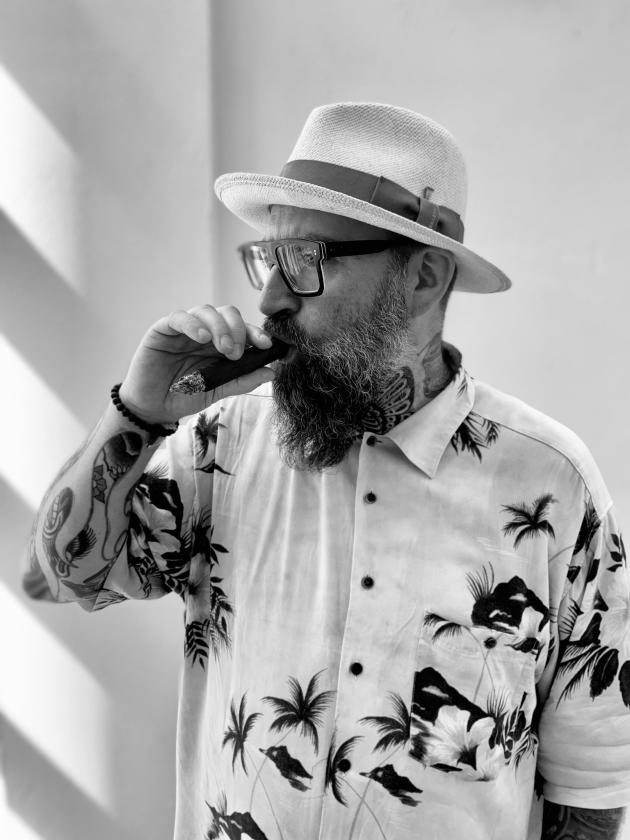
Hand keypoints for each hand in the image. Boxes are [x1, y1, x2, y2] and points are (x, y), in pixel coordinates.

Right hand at [119, 304, 276, 423]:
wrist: (154, 408)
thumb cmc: (184, 396)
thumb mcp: (217, 390)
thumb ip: (242, 380)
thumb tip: (271, 371)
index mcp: (221, 344)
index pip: (243, 329)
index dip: (256, 333)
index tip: (267, 345)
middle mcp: (205, 332)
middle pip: (228, 313)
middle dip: (238, 330)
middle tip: (236, 353)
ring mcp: (185, 329)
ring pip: (206, 311)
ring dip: (219, 327)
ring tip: (223, 348)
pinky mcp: (163, 330)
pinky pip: (178, 317)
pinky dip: (192, 324)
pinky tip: (201, 337)